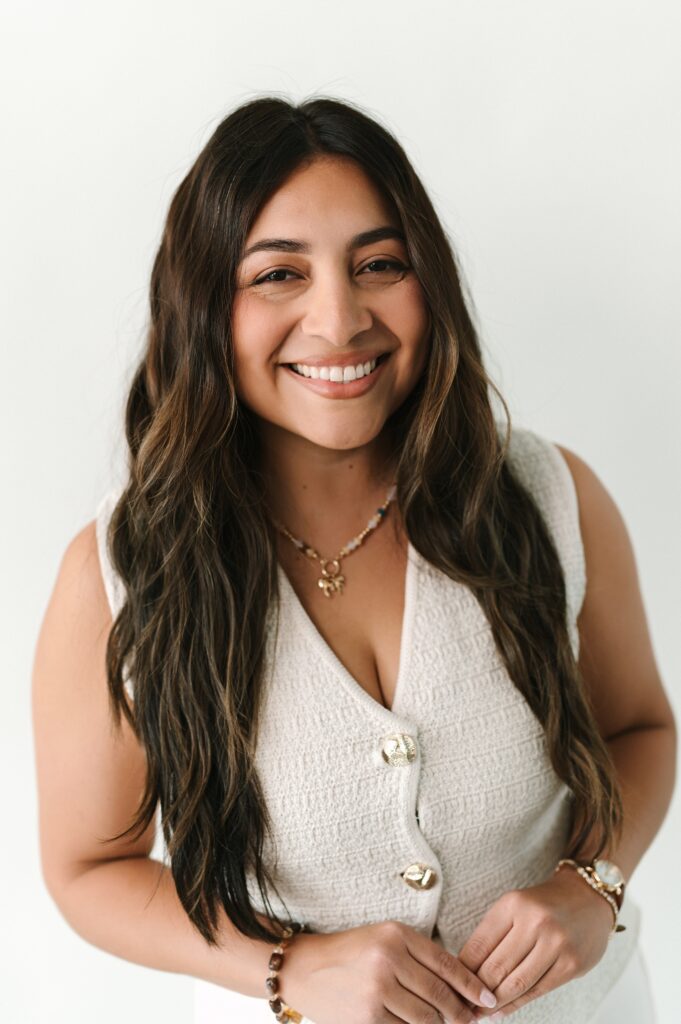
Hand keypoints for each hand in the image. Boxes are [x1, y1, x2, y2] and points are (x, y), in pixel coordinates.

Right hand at [283, 919, 499, 1023]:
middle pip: (440, 994)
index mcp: (396, 934)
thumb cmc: (349, 952)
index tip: (488, 997)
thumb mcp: (384, 939)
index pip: (446, 962)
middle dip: (461, 1012)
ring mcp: (378, 989)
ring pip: (426, 1018)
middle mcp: (389, 958)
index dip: (471, 984)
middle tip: (471, 1019)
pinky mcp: (368, 1016)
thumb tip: (459, 984)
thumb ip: (418, 956)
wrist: (305, 969)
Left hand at [457, 868, 613, 1019]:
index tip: (452, 984)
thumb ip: (494, 934)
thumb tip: (465, 969)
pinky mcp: (571, 965)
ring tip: (478, 1013)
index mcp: (513, 904)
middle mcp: (535, 922)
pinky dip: (516, 1005)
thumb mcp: (515, 906)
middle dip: (475, 991)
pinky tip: (502, 1011)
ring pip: (516, 984)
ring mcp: (556, 944)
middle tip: (461, 1004)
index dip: (462, 970)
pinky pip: (537, 991)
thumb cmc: (544, 904)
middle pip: (495, 967)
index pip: (479, 944)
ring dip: (493, 1003)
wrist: (589, 899)